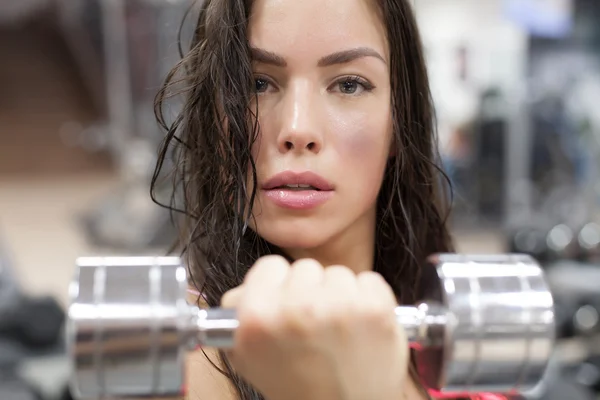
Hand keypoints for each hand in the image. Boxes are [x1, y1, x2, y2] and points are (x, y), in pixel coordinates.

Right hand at [221, 255, 409, 399]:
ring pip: (338, 274)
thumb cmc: (299, 387)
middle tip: (313, 325)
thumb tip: (242, 288)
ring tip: (338, 330)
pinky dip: (368, 298)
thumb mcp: (249, 357)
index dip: (277, 285)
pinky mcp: (374, 309)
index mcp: (259, 318)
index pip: (269, 265)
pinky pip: (369, 280)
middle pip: (305, 268)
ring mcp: (339, 307)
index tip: (286, 301)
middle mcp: (297, 309)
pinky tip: (361, 327)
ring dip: (340, 295)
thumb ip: (238, 315)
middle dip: (310, 291)